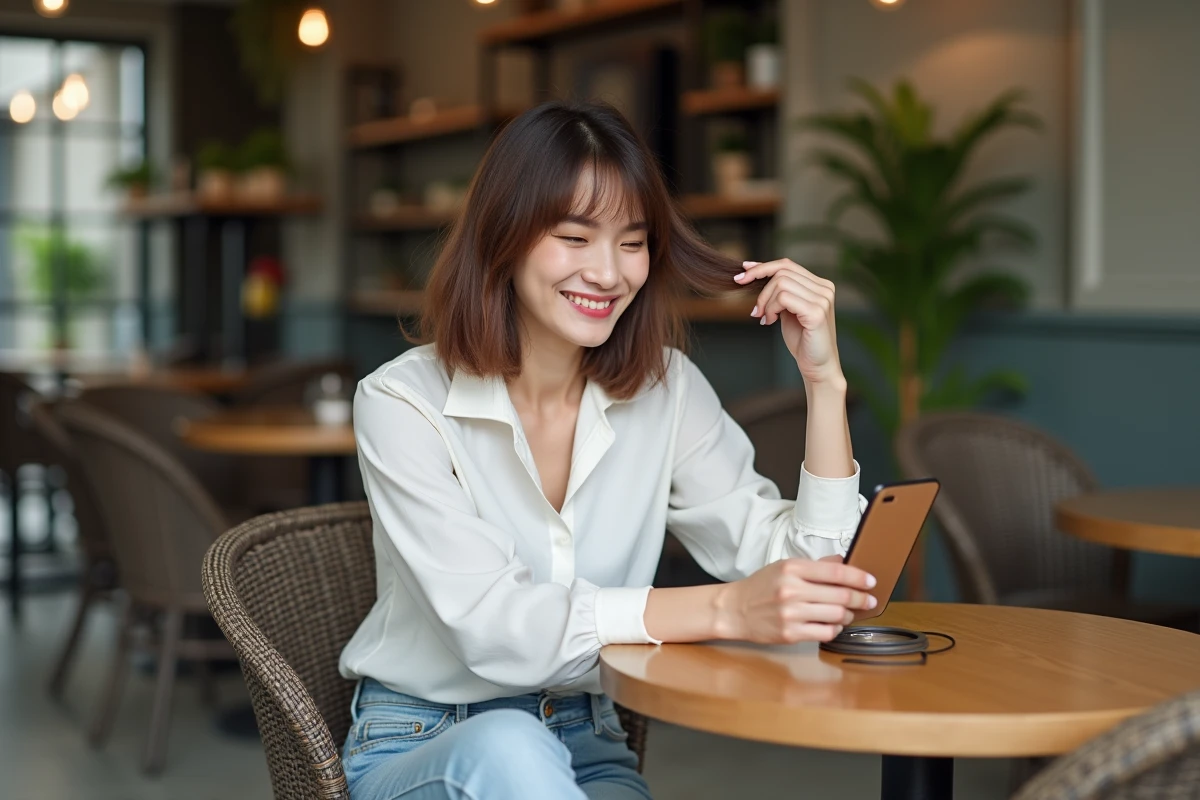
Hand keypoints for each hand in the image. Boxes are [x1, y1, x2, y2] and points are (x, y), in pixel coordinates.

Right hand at [715, 558, 876, 644]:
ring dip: (848, 615)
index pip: (835, 572)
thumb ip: (815, 566)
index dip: (858, 577)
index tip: (870, 581)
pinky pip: (824, 633)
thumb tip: (842, 562)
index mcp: (792, 568)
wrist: (734, 609)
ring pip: (836, 616)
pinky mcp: (790, 633)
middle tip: (869, 600)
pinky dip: (834, 629)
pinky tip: (833, 624)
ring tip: (849, 613)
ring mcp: (791, 614)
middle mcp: (792, 590)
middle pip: (840, 596)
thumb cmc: (761, 586)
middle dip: (860, 599)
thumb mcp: (784, 567)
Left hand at [734, 259, 843, 386]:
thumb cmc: (802, 340)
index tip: (743, 272)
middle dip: (761, 289)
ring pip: (781, 283)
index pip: (787, 265)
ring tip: (765, 318)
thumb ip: (779, 292)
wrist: (817, 366)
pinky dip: (771, 308)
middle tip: (755, 311)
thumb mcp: (788, 310)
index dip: (763, 266)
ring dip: (765, 302)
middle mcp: (825, 288)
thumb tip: (752, 271)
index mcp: (820, 285)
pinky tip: (770, 321)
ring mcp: (822, 299)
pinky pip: (783, 297)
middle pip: (782, 271)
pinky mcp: (817, 312)